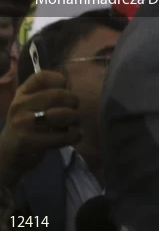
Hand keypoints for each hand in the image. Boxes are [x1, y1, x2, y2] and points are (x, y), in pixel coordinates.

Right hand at [0, 71, 81, 186]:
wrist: (9, 153)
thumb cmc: (28, 125)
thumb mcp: (32, 105)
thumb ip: (50, 94)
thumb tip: (69, 87)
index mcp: (22, 93)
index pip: (41, 77)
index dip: (59, 79)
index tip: (67, 87)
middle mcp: (20, 105)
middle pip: (56, 95)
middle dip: (73, 101)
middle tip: (75, 109)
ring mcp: (22, 123)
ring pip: (59, 114)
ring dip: (74, 118)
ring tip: (75, 123)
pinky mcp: (27, 141)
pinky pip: (60, 136)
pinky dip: (73, 135)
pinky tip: (76, 135)